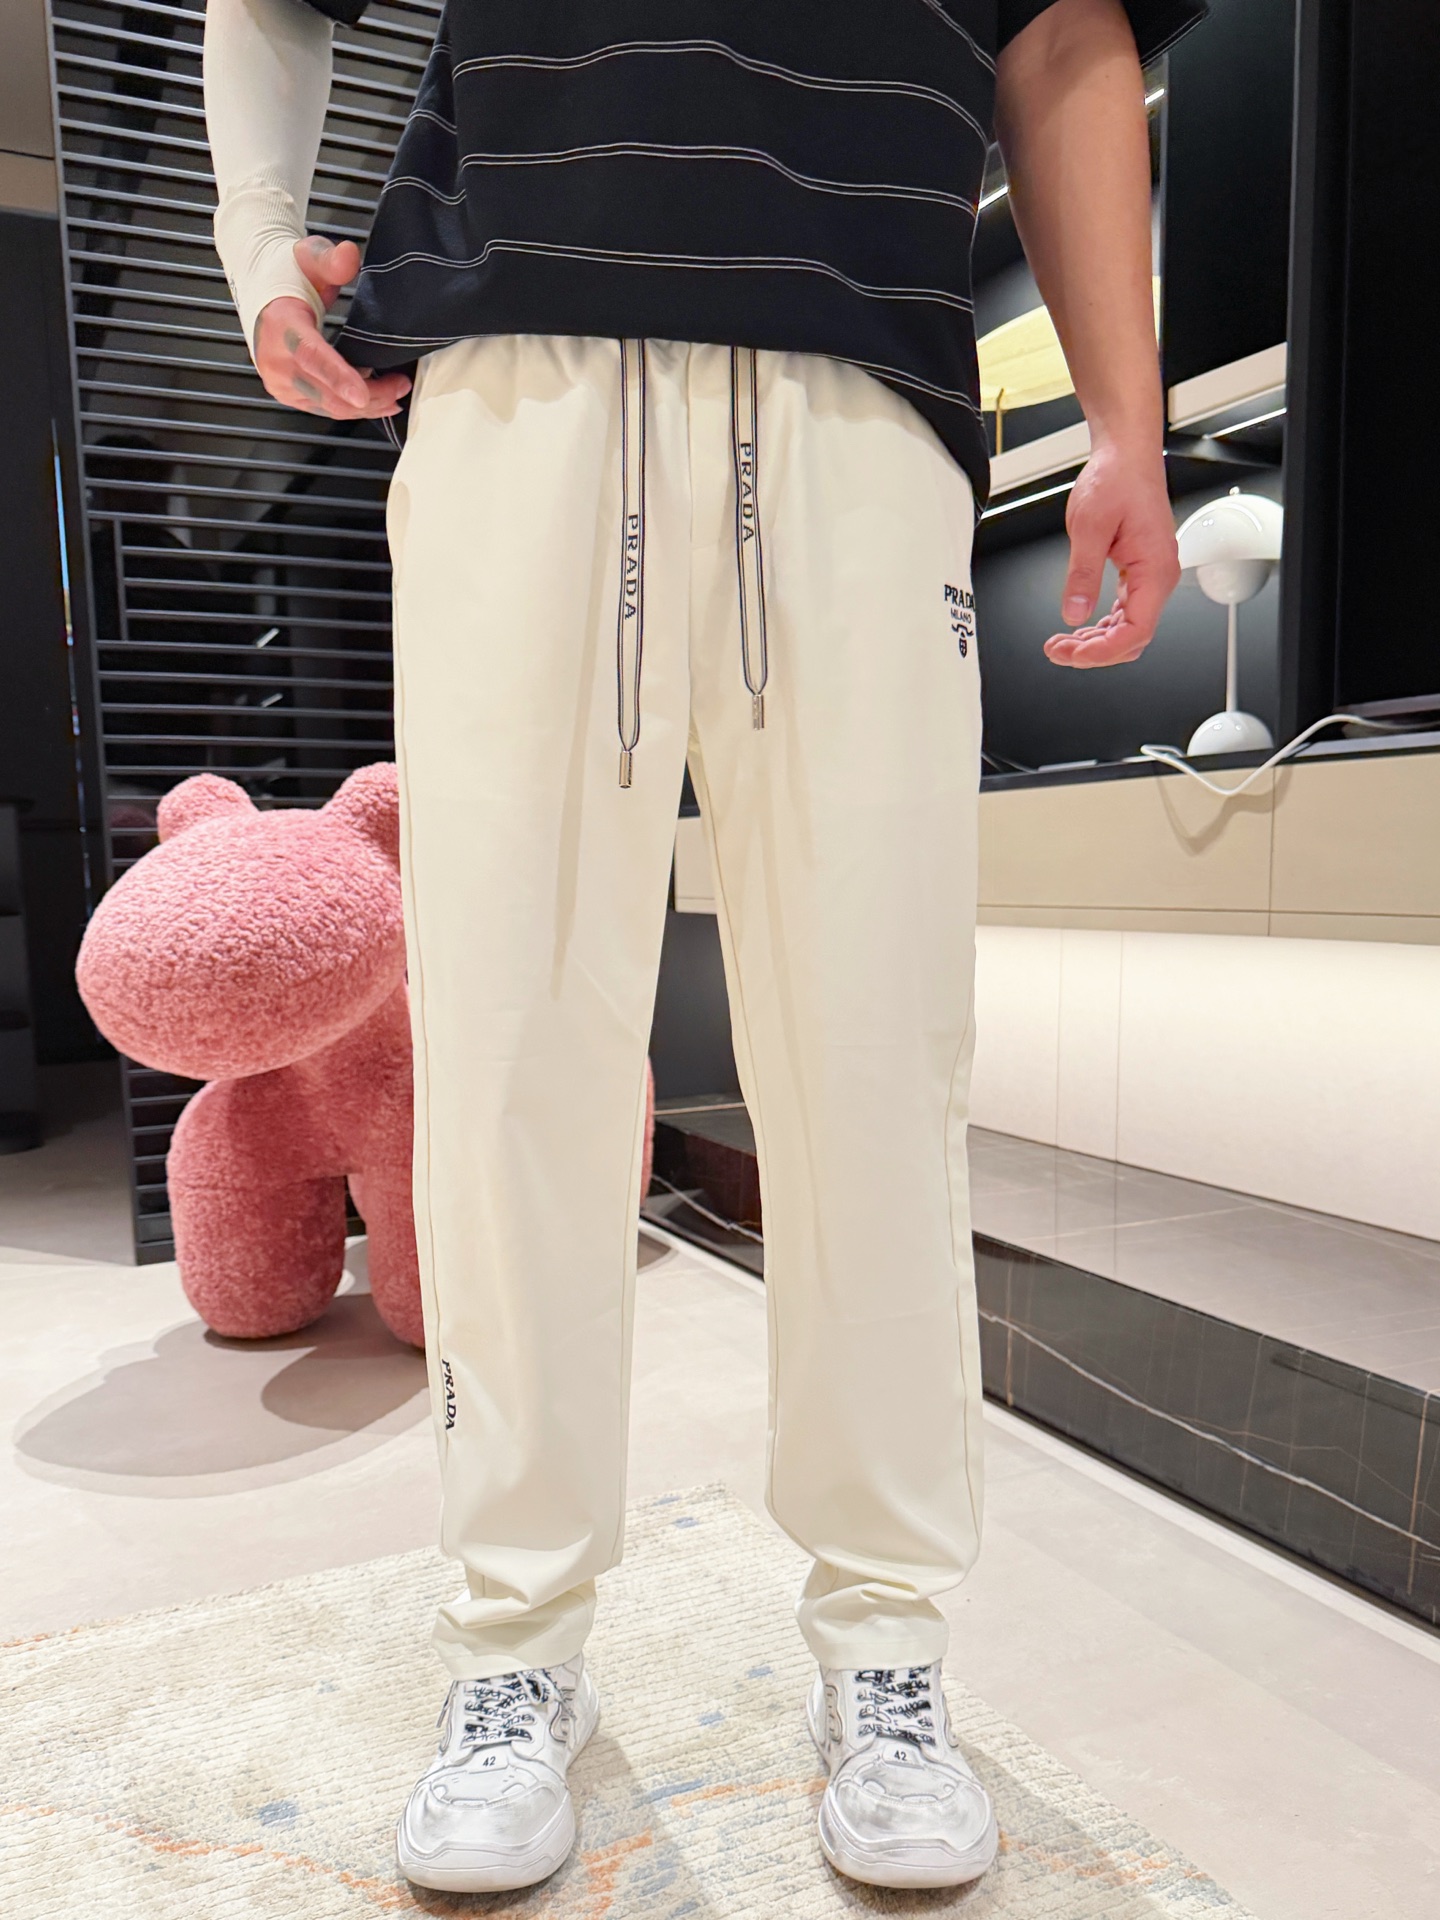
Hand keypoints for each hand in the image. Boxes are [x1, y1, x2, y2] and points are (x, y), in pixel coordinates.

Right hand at [253, 236, 410, 419]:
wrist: (265, 290)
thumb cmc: (288, 276)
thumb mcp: (310, 257)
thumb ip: (331, 260)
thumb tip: (348, 254)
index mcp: (279, 325)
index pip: (310, 356)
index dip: (338, 377)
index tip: (362, 394)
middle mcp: (275, 359)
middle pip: (325, 391)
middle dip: (368, 396)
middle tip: (400, 386)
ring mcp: (280, 381)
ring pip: (328, 406)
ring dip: (364, 405)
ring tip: (394, 393)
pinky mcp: (288, 392)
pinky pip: (323, 408)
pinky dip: (350, 407)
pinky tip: (372, 399)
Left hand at [1042, 439, 1178, 667]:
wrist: (1125, 455)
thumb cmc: (1116, 480)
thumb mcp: (1090, 528)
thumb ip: (1082, 574)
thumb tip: (1074, 612)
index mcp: (1155, 569)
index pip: (1136, 631)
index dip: (1103, 652)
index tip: (1073, 655)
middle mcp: (1158, 577)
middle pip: (1132, 637)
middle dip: (1094, 652)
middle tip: (1057, 650)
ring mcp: (1149, 575)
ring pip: (1126, 628)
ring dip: (1095, 641)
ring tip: (1060, 643)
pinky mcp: (1137, 571)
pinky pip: (1123, 611)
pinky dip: (1100, 625)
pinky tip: (1078, 628)